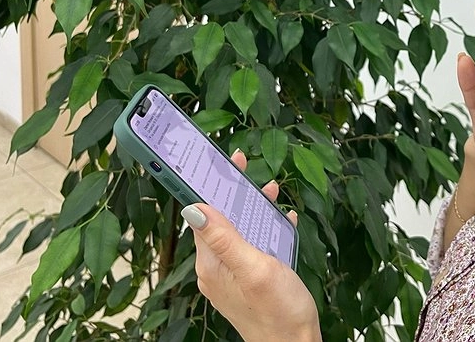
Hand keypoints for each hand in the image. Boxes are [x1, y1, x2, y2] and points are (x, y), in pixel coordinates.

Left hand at [183, 150, 320, 341]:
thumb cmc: (278, 312)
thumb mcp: (253, 268)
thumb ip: (224, 238)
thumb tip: (192, 207)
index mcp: (212, 264)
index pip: (203, 215)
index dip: (210, 186)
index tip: (222, 162)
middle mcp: (217, 269)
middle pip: (220, 220)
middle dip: (232, 192)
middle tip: (245, 166)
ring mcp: (233, 276)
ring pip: (238, 231)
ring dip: (251, 209)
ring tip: (270, 190)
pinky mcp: (250, 282)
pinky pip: (253, 247)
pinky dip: (265, 229)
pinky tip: (282, 221)